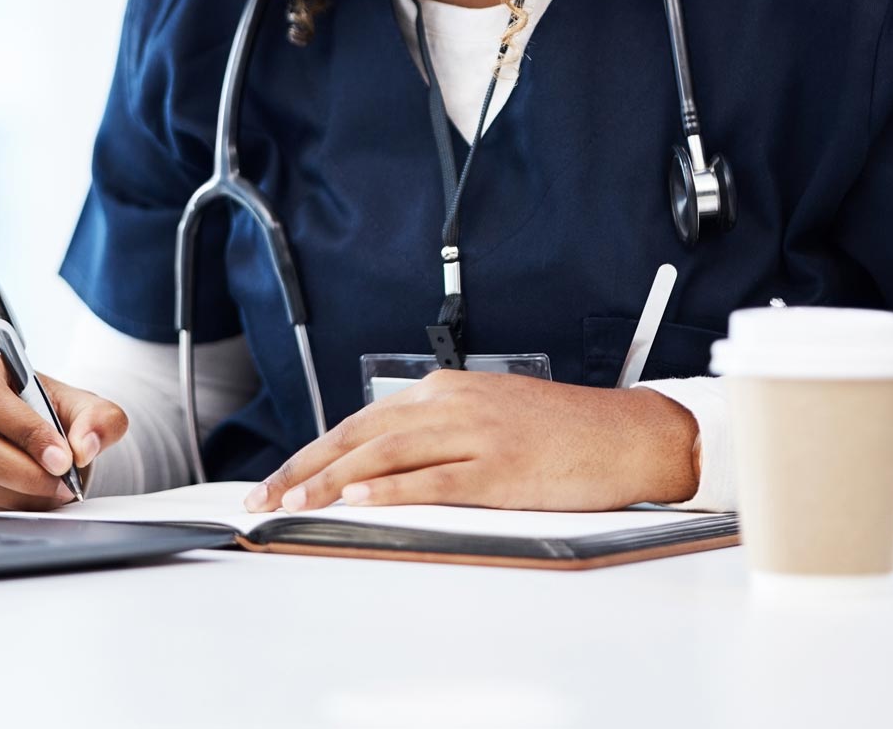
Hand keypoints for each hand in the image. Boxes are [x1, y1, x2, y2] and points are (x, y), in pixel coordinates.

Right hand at [0, 348, 128, 512]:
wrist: (26, 430)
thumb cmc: (48, 410)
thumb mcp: (81, 404)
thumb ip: (99, 418)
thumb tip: (84, 448)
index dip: (26, 433)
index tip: (63, 459)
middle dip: (22, 473)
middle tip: (61, 485)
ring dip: (17, 495)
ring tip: (53, 493)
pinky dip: (5, 507)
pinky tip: (30, 499)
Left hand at [240, 369, 699, 513]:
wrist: (626, 434)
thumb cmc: (560, 432)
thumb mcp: (486, 414)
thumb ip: (436, 431)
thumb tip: (381, 463)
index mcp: (443, 390)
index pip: (360, 422)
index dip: (313, 452)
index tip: (279, 479)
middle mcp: (450, 404)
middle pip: (359, 436)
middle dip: (305, 467)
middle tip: (266, 497)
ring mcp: (474, 434)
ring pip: (385, 455)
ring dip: (332, 480)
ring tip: (294, 503)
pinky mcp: (499, 468)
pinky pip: (434, 479)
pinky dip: (391, 489)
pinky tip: (358, 499)